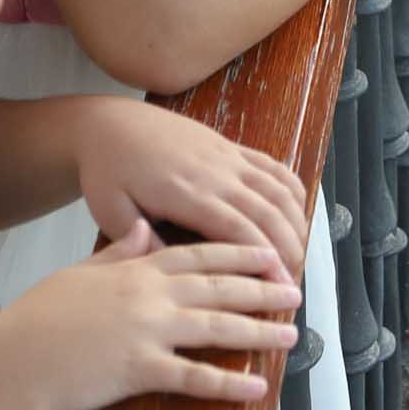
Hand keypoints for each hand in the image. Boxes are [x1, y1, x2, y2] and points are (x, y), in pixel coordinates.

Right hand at [0, 220, 297, 408]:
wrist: (8, 361)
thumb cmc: (36, 323)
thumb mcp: (77, 276)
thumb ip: (117, 256)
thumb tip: (143, 233)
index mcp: (135, 269)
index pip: (200, 255)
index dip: (240, 253)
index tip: (270, 253)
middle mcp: (148, 294)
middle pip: (219, 287)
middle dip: (263, 287)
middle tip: (296, 291)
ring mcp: (146, 330)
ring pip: (217, 326)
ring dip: (258, 331)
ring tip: (289, 334)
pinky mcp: (139, 367)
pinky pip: (194, 376)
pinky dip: (227, 383)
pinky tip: (253, 387)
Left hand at [75, 99, 310, 278]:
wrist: (111, 124)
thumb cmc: (107, 171)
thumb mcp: (110, 211)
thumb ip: (141, 243)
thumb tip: (173, 270)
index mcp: (187, 193)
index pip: (238, 229)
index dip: (264, 258)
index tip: (278, 284)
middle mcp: (216, 173)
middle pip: (267, 212)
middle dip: (287, 247)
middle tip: (293, 281)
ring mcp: (227, 157)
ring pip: (277, 189)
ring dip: (295, 221)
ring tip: (300, 253)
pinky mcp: (231, 147)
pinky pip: (272, 166)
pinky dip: (293, 188)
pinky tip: (299, 210)